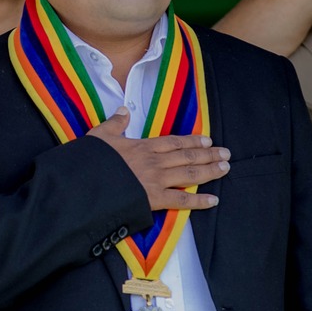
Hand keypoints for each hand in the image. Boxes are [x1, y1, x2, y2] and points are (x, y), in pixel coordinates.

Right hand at [88, 110, 225, 210]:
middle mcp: (154, 162)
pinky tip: (213, 200)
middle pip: (188, 156)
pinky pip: (182, 200)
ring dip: (210, 171)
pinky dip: (199, 200)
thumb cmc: (90, 161)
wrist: (85, 182)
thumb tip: (124, 109)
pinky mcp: (154, 199)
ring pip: (190, 174)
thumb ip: (115, 123)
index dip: (192, 140)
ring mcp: (156, 180)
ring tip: (225, 168)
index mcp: (143, 146)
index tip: (207, 139)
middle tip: (226, 154)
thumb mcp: (100, 136)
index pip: (174, 141)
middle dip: (209, 154)